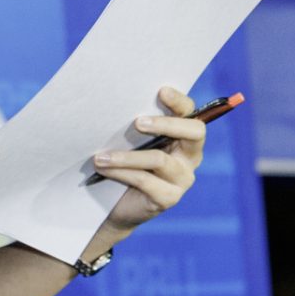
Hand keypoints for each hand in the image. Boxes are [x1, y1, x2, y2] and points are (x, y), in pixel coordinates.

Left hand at [93, 86, 205, 232]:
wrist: (117, 204)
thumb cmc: (126, 163)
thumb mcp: (133, 141)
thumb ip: (138, 125)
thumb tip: (119, 100)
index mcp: (185, 136)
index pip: (191, 113)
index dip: (180, 102)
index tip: (161, 91)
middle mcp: (191, 156)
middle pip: (194, 132)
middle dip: (166, 124)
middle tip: (137, 122)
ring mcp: (182, 179)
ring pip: (159, 159)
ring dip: (126, 156)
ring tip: (101, 156)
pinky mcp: (169, 198)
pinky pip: (144, 180)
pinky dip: (120, 172)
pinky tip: (102, 168)